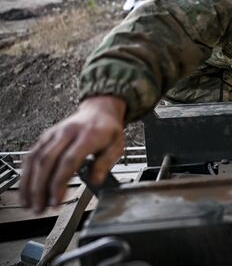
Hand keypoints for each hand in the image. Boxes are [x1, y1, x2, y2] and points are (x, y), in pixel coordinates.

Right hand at [20, 95, 126, 212]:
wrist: (100, 110)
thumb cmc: (109, 130)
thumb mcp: (117, 147)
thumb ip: (106, 164)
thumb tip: (95, 181)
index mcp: (88, 135)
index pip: (69, 160)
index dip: (59, 182)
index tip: (57, 200)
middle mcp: (67, 132)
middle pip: (47, 160)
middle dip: (40, 188)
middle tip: (40, 208)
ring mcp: (54, 134)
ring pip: (35, 158)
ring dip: (29, 183)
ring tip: (30, 204)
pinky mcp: (45, 137)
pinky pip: (31, 154)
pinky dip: (25, 173)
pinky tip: (26, 189)